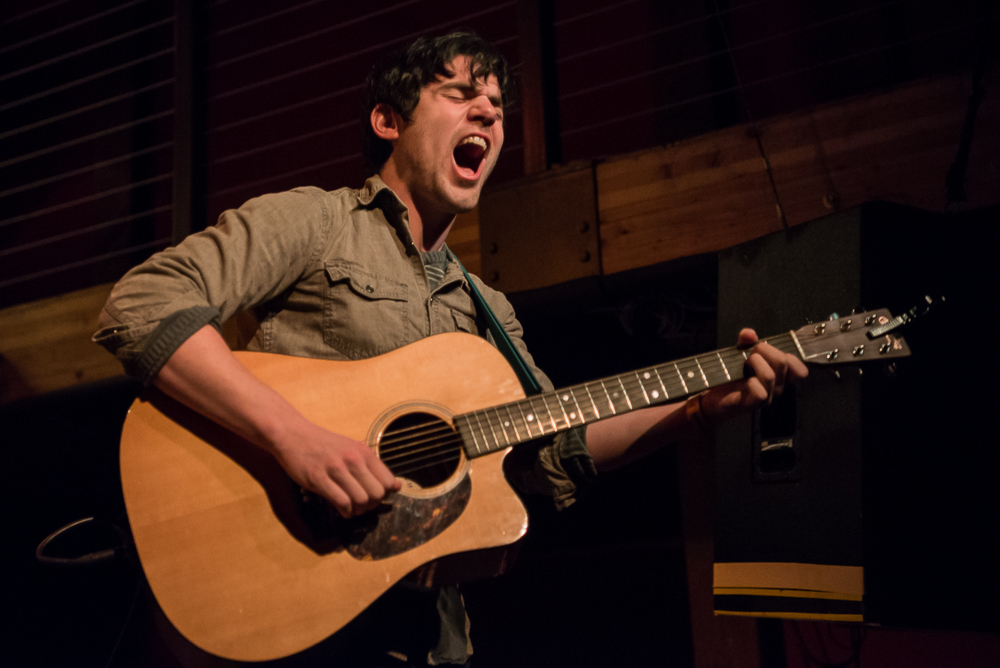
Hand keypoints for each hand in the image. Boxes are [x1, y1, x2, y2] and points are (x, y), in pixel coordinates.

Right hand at [270, 421, 400, 518]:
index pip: (388, 482)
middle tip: (361, 505)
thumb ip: (374, 467)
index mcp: (364, 452)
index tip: (373, 496)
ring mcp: (335, 469)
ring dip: (358, 511)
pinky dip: (345, 512)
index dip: (384, 495)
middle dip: (371, 505)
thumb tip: (397, 486)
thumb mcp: (353, 449)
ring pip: (361, 500)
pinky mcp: (318, 479)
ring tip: (351, 509)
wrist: (293, 434)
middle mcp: (353, 459)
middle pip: (377, 494)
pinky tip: (342, 509)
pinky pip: (341, 502)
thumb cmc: (324, 444)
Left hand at [699, 328, 807, 422]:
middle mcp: (777, 386)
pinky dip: (751, 382)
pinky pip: (760, 393)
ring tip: (744, 364)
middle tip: (751, 353)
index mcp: (779, 375)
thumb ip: (746, 341)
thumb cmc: (731, 376)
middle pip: (782, 362)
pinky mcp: (753, 404)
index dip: (790, 355)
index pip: (799, 368)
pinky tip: (743, 381)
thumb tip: (750, 333)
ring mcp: (767, 397)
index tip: (769, 349)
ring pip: (770, 376)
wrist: (714, 397)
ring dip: (754, 363)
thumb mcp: (740, 353)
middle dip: (765, 350)